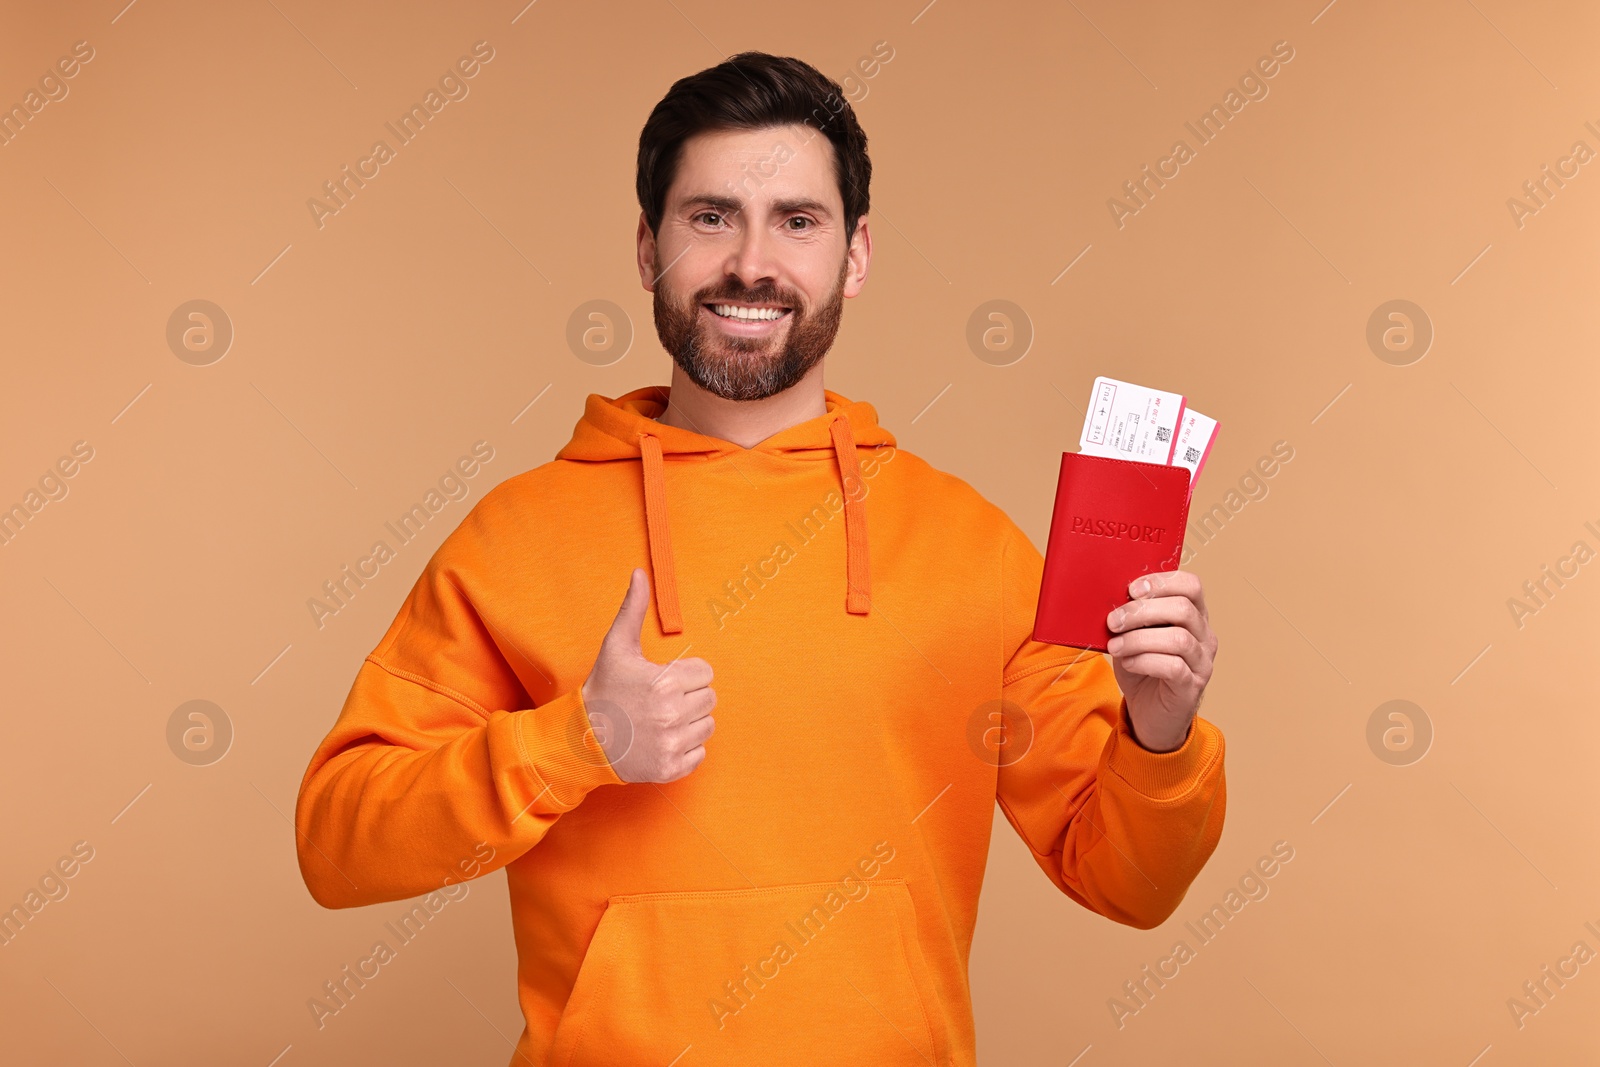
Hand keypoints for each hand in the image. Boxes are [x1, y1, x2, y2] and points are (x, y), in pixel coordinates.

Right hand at [581, 568, 716, 782]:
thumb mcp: (616, 647)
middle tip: (660, 701)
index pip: (705, 673)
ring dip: (689, 723)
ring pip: (707, 726)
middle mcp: (672, 714)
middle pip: (709, 699)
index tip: (662, 679)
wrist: (581, 739)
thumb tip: (640, 573)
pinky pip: (700, 754)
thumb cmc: (603, 690)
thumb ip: (633, 609)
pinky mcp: (671, 768)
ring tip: (661, 720)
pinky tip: (661, 741)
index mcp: (665, 682)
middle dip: (689, 697)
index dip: (685, 674)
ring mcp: (672, 744)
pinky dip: (685, 749)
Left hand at [1105, 569, 1216, 752]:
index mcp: (1193, 616)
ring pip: (1179, 639)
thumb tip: (1109, 597)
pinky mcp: (1192, 686)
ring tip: (1116, 645)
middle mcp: (1204, 636)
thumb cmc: (1141, 669)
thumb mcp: (1133, 636)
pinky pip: (1174, 667)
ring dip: (1139, 639)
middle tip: (1113, 621)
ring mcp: (1202, 662)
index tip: (1131, 589)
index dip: (1162, 581)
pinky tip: (1129, 663)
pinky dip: (1145, 661)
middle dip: (1142, 611)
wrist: (1148, 713)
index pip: (1191, 585)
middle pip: (1183, 609)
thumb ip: (1130, 616)